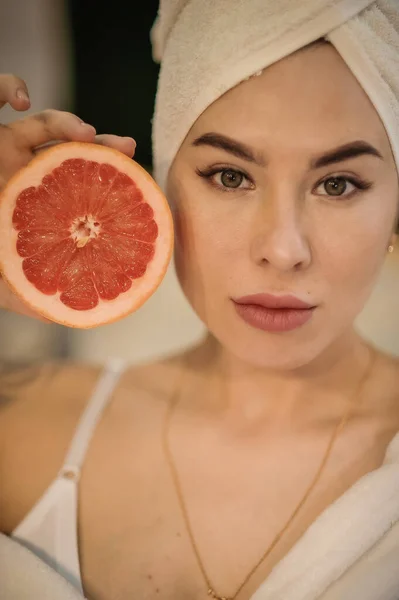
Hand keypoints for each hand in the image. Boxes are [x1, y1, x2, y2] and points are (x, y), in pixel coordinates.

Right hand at [0, 73, 136, 321]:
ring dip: (66, 120)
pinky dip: (7, 86)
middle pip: (72, 151)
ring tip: (82, 134)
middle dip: (101, 144)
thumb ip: (31, 298)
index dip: (109, 179)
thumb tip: (73, 320)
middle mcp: (25, 171)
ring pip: (43, 122)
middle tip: (126, 148)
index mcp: (38, 200)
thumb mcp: (1, 285)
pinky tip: (21, 101)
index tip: (136, 181)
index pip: (81, 183)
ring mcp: (2, 146)